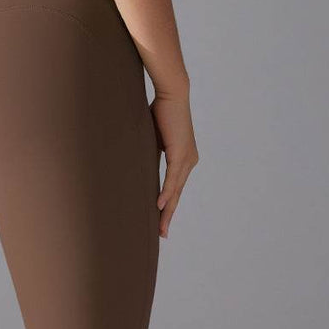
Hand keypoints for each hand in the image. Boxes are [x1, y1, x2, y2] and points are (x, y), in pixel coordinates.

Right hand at [150, 95, 198, 238]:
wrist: (172, 94)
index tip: (161, 222)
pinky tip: (159, 206)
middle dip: (168, 215)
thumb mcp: (155, 138)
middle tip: (162, 234)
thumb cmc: (162, 111)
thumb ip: (153, 153)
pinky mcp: (180, 153)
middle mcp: (189, 161)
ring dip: (167, 211)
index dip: (168, 205)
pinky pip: (172, 179)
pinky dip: (166, 193)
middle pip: (177, 194)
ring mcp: (187, 159)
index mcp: (184, 159)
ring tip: (161, 228)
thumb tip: (140, 162)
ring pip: (175, 191)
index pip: (175, 188)